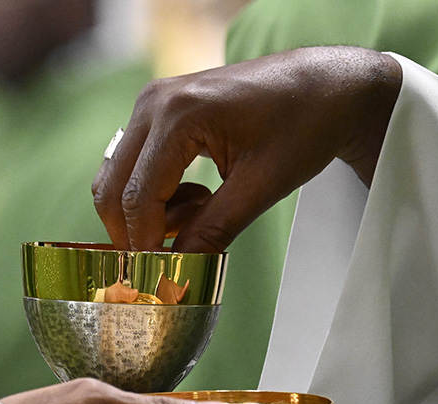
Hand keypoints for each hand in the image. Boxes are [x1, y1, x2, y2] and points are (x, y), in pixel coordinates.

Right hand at [92, 46, 400, 251]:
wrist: (324, 87)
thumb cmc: (303, 126)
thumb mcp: (261, 187)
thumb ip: (212, 230)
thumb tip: (176, 272)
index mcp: (178, 115)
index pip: (137, 197)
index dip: (143, 245)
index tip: (157, 280)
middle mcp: (155, 102)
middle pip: (113, 188)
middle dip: (133, 233)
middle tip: (166, 263)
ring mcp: (154, 102)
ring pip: (119, 176)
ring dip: (146, 212)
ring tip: (198, 217)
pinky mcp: (161, 109)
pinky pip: (136, 162)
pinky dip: (154, 192)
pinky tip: (197, 198)